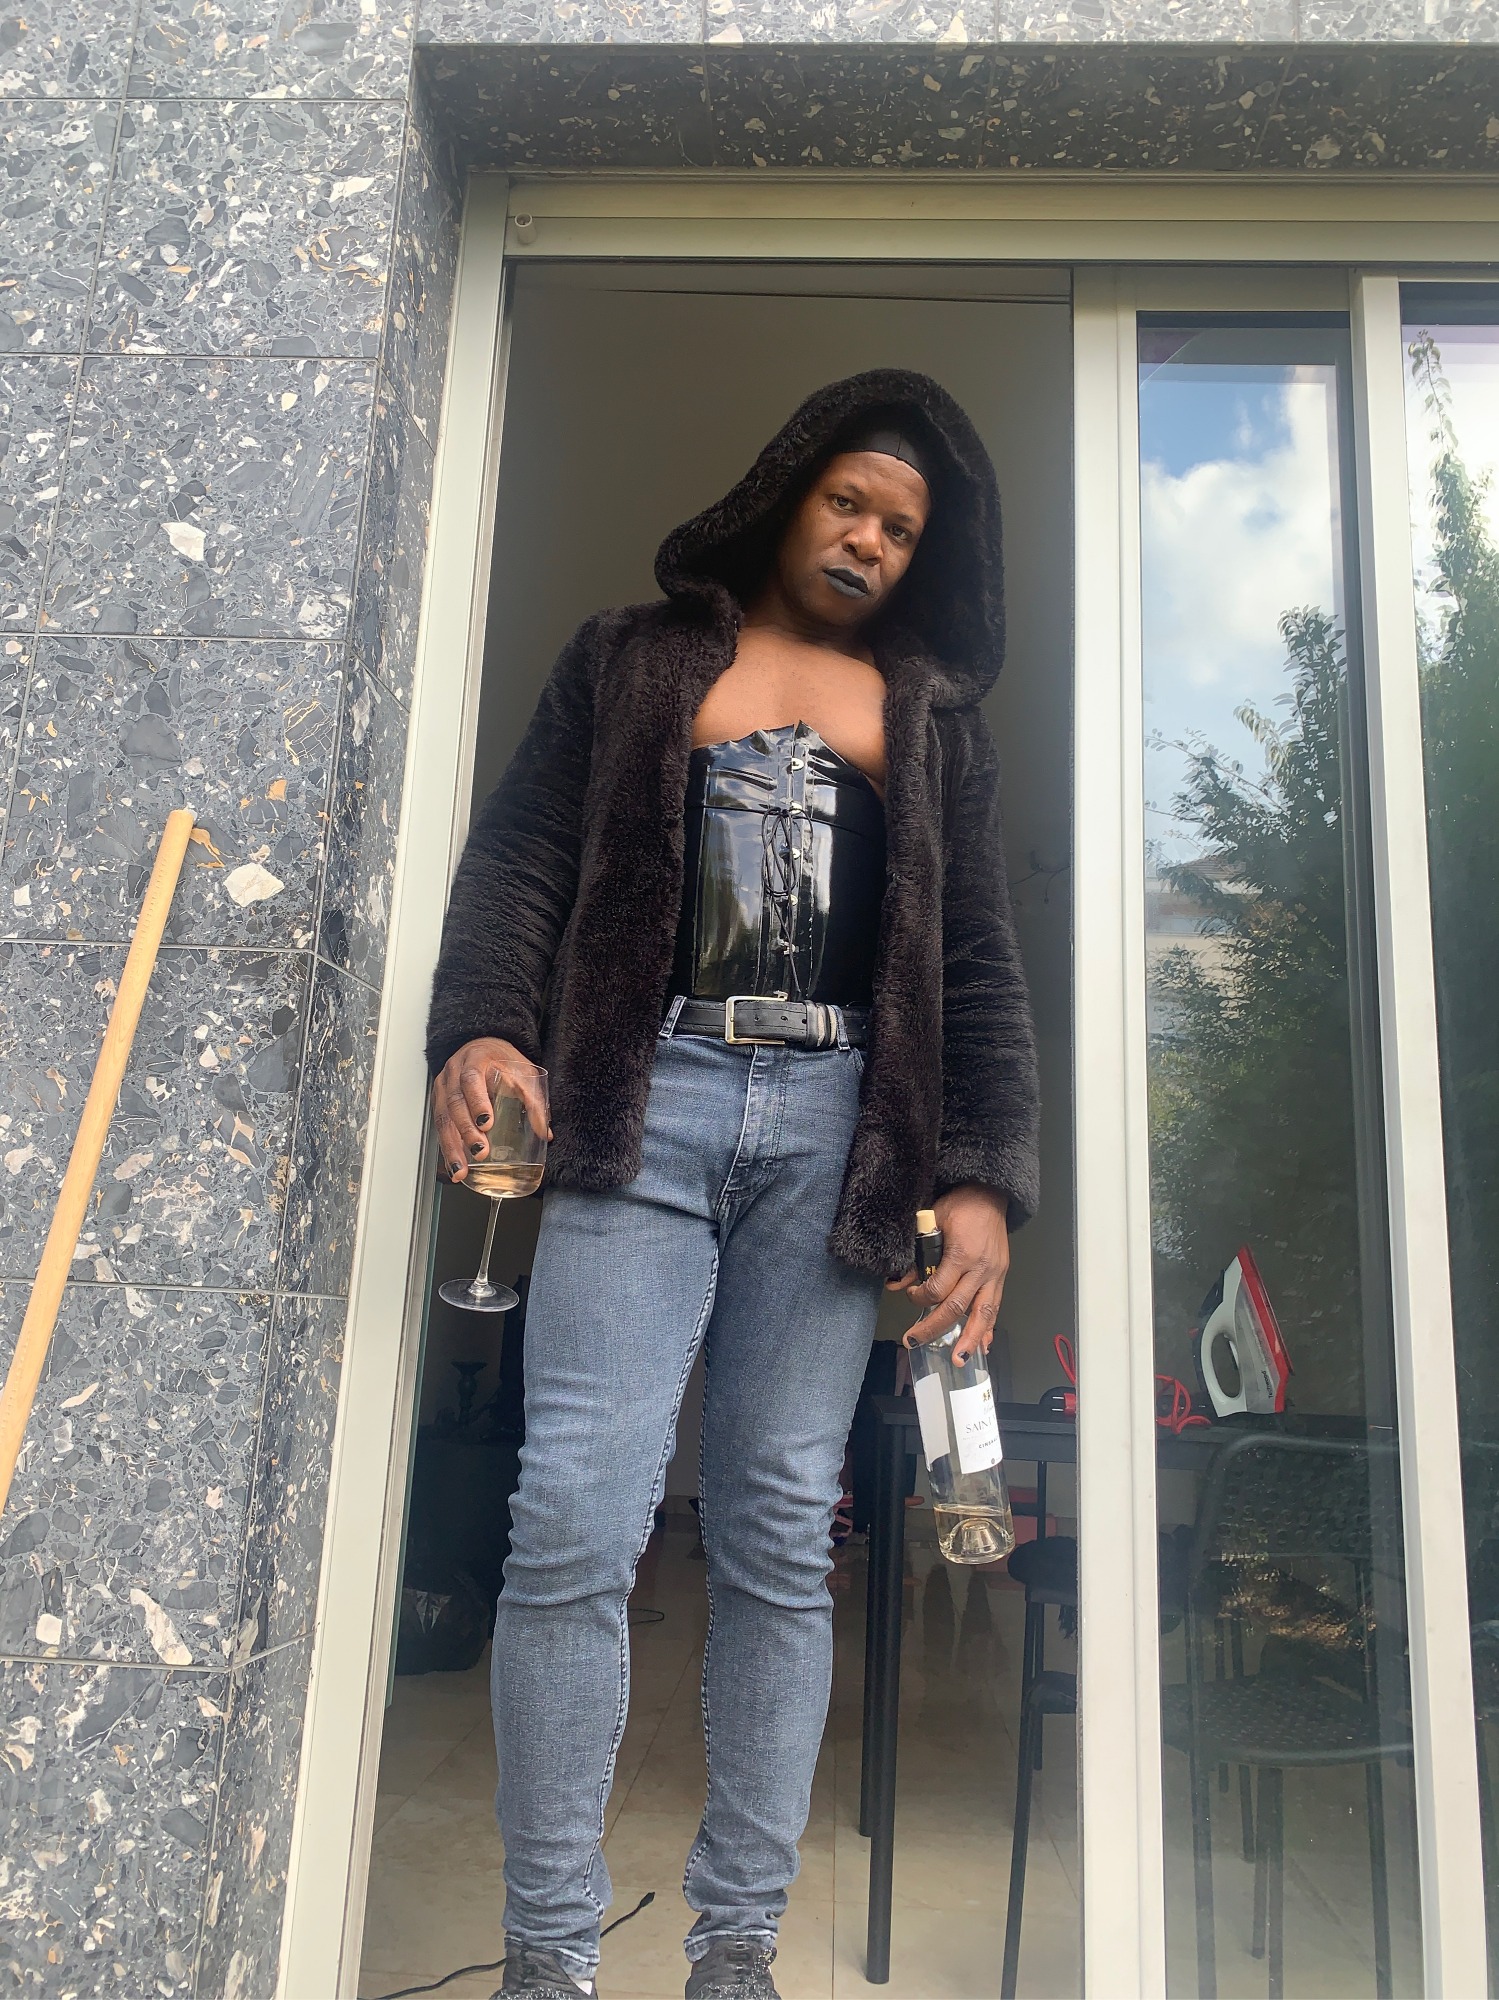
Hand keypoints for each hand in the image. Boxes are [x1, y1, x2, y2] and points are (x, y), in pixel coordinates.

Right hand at [431, 1037, 551, 1181]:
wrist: (481, 1046)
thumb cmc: (501, 1059)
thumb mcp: (522, 1071)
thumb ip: (533, 1099)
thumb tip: (545, 1132)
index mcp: (475, 1060)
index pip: (471, 1079)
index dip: (477, 1101)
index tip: (486, 1122)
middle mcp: (454, 1072)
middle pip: (455, 1102)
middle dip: (466, 1130)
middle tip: (480, 1150)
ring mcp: (443, 1087)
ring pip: (443, 1118)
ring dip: (452, 1146)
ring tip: (462, 1168)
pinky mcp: (439, 1102)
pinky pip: (439, 1127)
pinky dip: (447, 1149)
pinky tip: (453, 1166)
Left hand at [888, 1186, 1009, 1363]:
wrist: (989, 1194)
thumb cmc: (960, 1205)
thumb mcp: (932, 1223)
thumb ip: (916, 1255)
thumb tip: (896, 1281)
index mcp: (963, 1253)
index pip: (938, 1288)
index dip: (919, 1298)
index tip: (909, 1295)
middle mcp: (982, 1268)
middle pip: (958, 1307)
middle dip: (934, 1328)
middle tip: (914, 1341)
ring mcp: (995, 1274)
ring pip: (984, 1314)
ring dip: (970, 1339)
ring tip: (959, 1360)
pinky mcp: (1001, 1276)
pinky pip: (995, 1307)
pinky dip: (988, 1328)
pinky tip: (983, 1345)